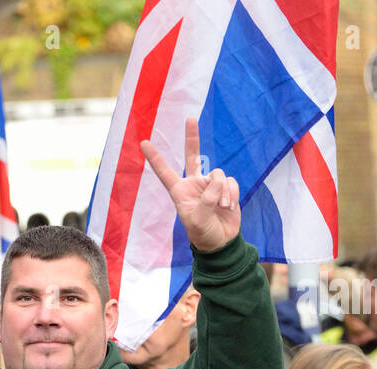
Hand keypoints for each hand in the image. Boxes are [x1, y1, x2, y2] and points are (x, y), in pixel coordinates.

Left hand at [140, 117, 240, 252]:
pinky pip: (231, 182)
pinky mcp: (226, 187)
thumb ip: (207, 200)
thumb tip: (218, 180)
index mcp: (179, 191)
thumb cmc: (203, 234)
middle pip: (193, 156)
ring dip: (223, 192)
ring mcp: (210, 184)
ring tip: (222, 208)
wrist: (221, 242)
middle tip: (190, 119)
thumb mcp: (199, 221)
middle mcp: (194, 184)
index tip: (143, 143)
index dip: (155, 158)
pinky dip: (232, 194)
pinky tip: (229, 206)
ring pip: (219, 174)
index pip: (165, 172)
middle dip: (192, 137)